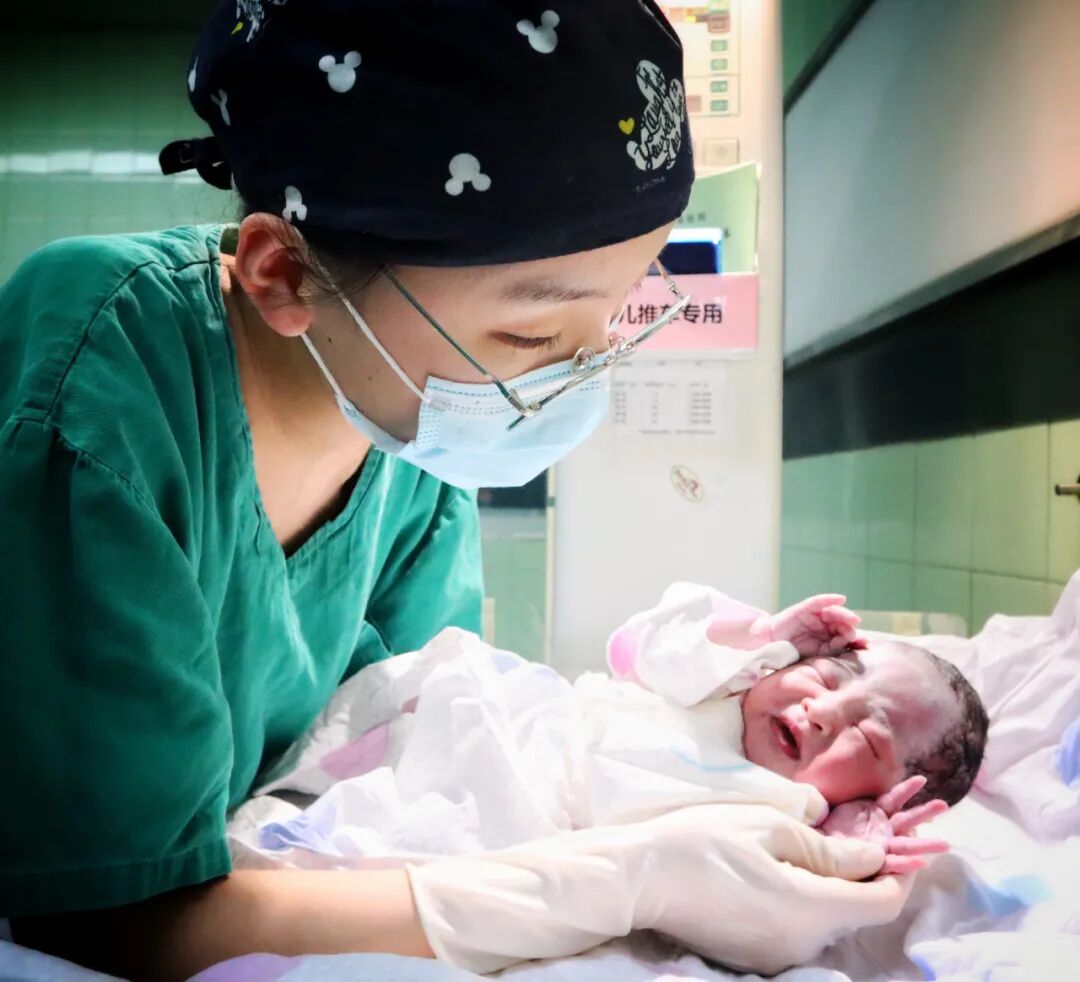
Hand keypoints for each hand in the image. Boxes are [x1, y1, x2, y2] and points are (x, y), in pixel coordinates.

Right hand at [409, 802, 909, 976]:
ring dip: (832, 884)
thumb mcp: (766, 827)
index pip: (883, 902)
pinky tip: (780, 866)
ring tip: (815, 841)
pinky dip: (803, 897)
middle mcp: (800, 943)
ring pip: (826, 918)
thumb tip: (869, 854)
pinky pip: (797, 925)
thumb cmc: (699, 842)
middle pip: (855, 911)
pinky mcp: (752, 953)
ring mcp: (774, 954)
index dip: (903, 870)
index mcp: (808, 908)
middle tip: (858, 828)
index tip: (908, 839)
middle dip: (865, 872)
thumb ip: (824, 847)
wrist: (637, 877)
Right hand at [764, 594, 865, 656]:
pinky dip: (829, 598)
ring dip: (844, 614)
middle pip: (841, 622)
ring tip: (852, 620)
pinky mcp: (804, 608)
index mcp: (828, 638)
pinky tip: (841, 598)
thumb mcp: (819, 655)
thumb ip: (836, 649)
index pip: (844, 635)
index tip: (863, 643)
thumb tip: (858, 645)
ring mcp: (814, 616)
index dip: (855, 638)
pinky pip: (818, 601)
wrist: (771, 649)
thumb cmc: (794, 654)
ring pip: (833, 611)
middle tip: (852, 634)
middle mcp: (823, 625)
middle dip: (849, 627)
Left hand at [822, 776, 948, 874]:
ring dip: (926, 844)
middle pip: (907, 819)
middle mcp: (881, 828)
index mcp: (873, 811)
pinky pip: (893, 863)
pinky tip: (921, 863)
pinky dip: (906, 863)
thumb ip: (842, 788)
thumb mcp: (830, 800)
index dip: (907, 790)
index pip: (894, 798)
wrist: (814, 845)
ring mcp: (881, 845)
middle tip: (944, 805)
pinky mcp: (875, 861)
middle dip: (925, 812)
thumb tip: (831, 770)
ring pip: (907, 844)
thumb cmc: (823, 821)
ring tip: (946, 844)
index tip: (922, 780)